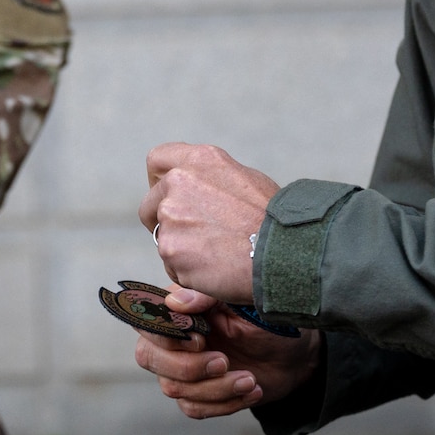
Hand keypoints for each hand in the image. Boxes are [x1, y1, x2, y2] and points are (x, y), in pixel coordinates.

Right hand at [134, 285, 321, 418]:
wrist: (296, 353)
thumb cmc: (267, 318)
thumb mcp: (242, 300)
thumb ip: (207, 296)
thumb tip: (175, 300)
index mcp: (179, 308)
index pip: (147, 322)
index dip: (167, 336)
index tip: (201, 340)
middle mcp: (173, 338)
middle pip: (149, 358)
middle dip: (188, 367)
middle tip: (224, 362)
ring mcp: (183, 367)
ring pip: (173, 388)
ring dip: (214, 388)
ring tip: (249, 379)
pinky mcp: (198, 393)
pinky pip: (192, 408)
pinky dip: (224, 404)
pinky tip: (251, 390)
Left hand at [139, 142, 279, 302]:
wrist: (283, 251)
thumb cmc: (274, 220)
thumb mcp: (246, 181)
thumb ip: (213, 181)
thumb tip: (200, 196)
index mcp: (199, 160)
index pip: (158, 160)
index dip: (159, 182)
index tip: (169, 197)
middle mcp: (179, 182)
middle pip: (151, 205)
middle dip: (165, 223)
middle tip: (196, 239)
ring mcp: (171, 215)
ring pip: (164, 239)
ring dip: (183, 251)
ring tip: (219, 257)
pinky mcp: (170, 248)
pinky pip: (173, 266)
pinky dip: (189, 274)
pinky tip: (217, 271)